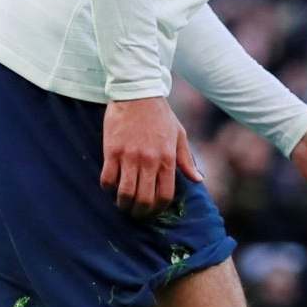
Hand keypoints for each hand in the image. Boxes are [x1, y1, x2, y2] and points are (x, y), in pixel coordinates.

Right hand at [100, 96, 200, 218]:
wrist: (137, 93)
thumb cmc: (160, 115)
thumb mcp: (179, 135)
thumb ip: (186, 160)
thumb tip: (198, 180)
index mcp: (167, 159)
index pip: (164, 195)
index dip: (158, 208)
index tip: (152, 211)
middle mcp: (149, 161)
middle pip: (144, 198)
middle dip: (140, 212)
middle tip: (135, 213)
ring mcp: (129, 156)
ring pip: (125, 192)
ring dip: (123, 203)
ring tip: (122, 204)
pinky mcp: (112, 150)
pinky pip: (108, 178)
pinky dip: (108, 188)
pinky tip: (110, 187)